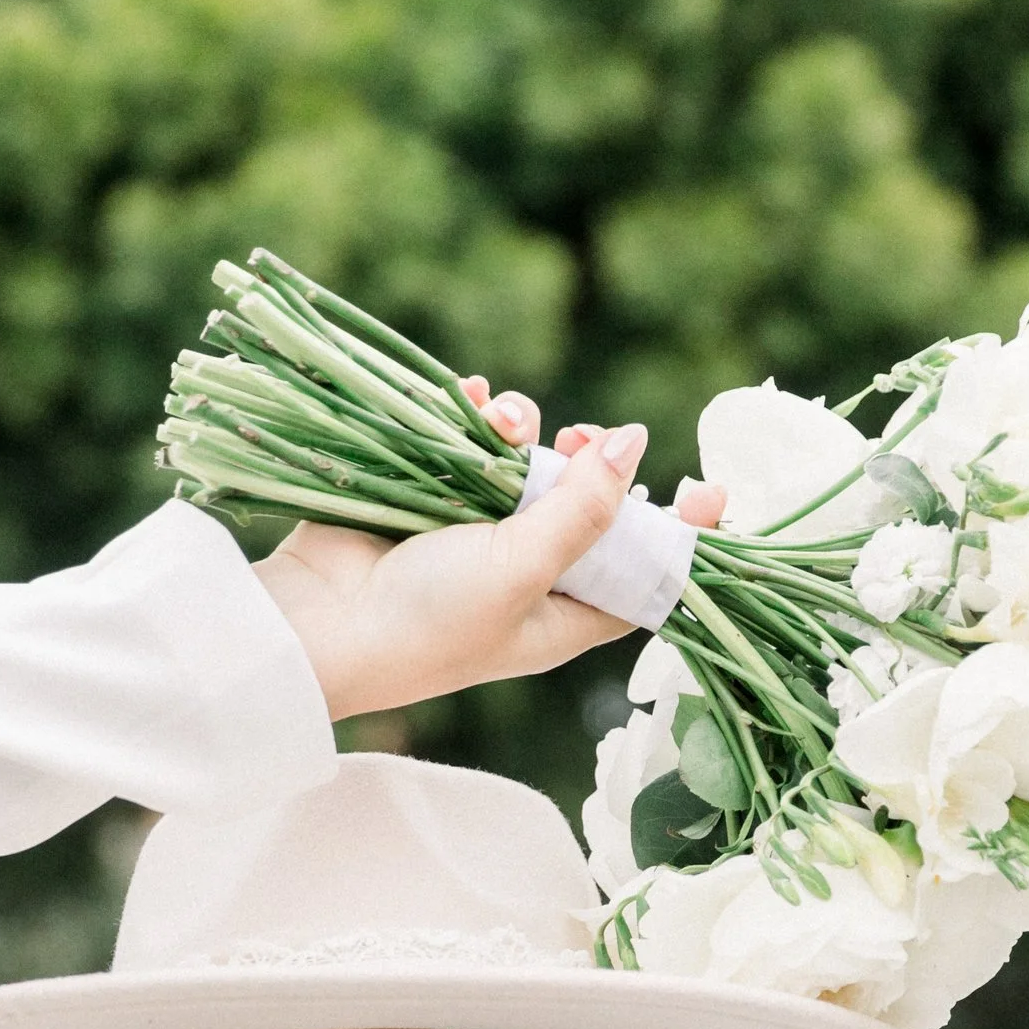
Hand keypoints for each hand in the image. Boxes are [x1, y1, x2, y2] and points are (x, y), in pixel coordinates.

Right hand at [251, 382, 726, 724]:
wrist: (318, 625)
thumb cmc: (429, 620)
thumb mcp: (524, 568)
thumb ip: (584, 509)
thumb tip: (635, 442)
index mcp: (561, 615)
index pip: (641, 577)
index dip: (679, 539)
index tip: (711, 490)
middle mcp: (523, 576)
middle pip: (586, 509)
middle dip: (591, 467)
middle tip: (579, 442)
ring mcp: (474, 536)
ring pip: (526, 467)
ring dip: (526, 434)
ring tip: (506, 424)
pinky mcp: (426, 501)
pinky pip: (467, 447)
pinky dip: (474, 420)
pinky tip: (471, 403)